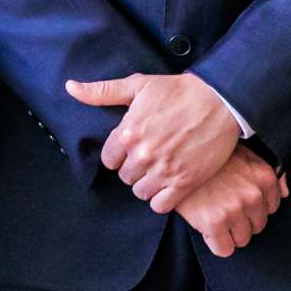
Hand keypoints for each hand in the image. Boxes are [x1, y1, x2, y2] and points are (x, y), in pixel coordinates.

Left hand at [65, 71, 240, 214]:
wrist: (221, 101)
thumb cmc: (179, 91)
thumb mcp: (138, 85)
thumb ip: (102, 92)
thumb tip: (70, 87)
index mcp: (128, 132)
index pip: (109, 160)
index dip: (120, 154)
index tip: (134, 147)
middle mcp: (143, 154)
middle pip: (125, 177)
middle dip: (135, 168)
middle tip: (151, 157)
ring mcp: (164, 170)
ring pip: (140, 192)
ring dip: (147, 184)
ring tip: (160, 170)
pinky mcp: (184, 182)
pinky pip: (160, 205)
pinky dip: (162, 198)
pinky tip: (169, 185)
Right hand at [175, 146, 287, 257]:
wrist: (176, 159)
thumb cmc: (210, 157)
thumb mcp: (245, 153)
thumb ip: (271, 170)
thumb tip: (285, 192)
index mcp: (264, 176)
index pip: (272, 208)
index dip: (253, 206)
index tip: (237, 198)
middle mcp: (253, 194)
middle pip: (258, 226)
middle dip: (242, 220)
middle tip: (223, 206)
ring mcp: (234, 209)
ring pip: (243, 239)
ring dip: (229, 232)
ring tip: (214, 214)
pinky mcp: (214, 223)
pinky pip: (225, 249)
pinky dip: (216, 243)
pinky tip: (206, 226)